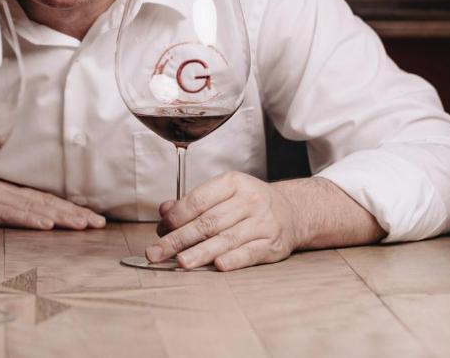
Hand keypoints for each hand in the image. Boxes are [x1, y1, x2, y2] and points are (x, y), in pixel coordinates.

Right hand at [0, 158, 105, 229]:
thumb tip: (15, 216)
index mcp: (0, 189)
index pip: (40, 198)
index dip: (66, 207)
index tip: (89, 216)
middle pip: (44, 201)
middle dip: (73, 213)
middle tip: (99, 223)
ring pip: (32, 206)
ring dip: (61, 216)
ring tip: (83, 225)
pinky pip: (8, 212)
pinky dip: (30, 218)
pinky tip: (47, 225)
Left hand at [147, 171, 302, 270]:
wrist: (293, 211)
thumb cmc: (247, 203)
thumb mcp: (223, 193)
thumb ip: (193, 202)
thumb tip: (164, 210)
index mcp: (233, 183)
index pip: (198, 200)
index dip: (176, 216)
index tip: (160, 230)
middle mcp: (249, 200)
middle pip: (208, 222)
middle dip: (179, 239)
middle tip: (156, 252)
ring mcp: (263, 222)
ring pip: (226, 239)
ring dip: (201, 252)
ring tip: (180, 262)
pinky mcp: (273, 244)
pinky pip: (250, 252)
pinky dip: (234, 260)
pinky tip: (217, 266)